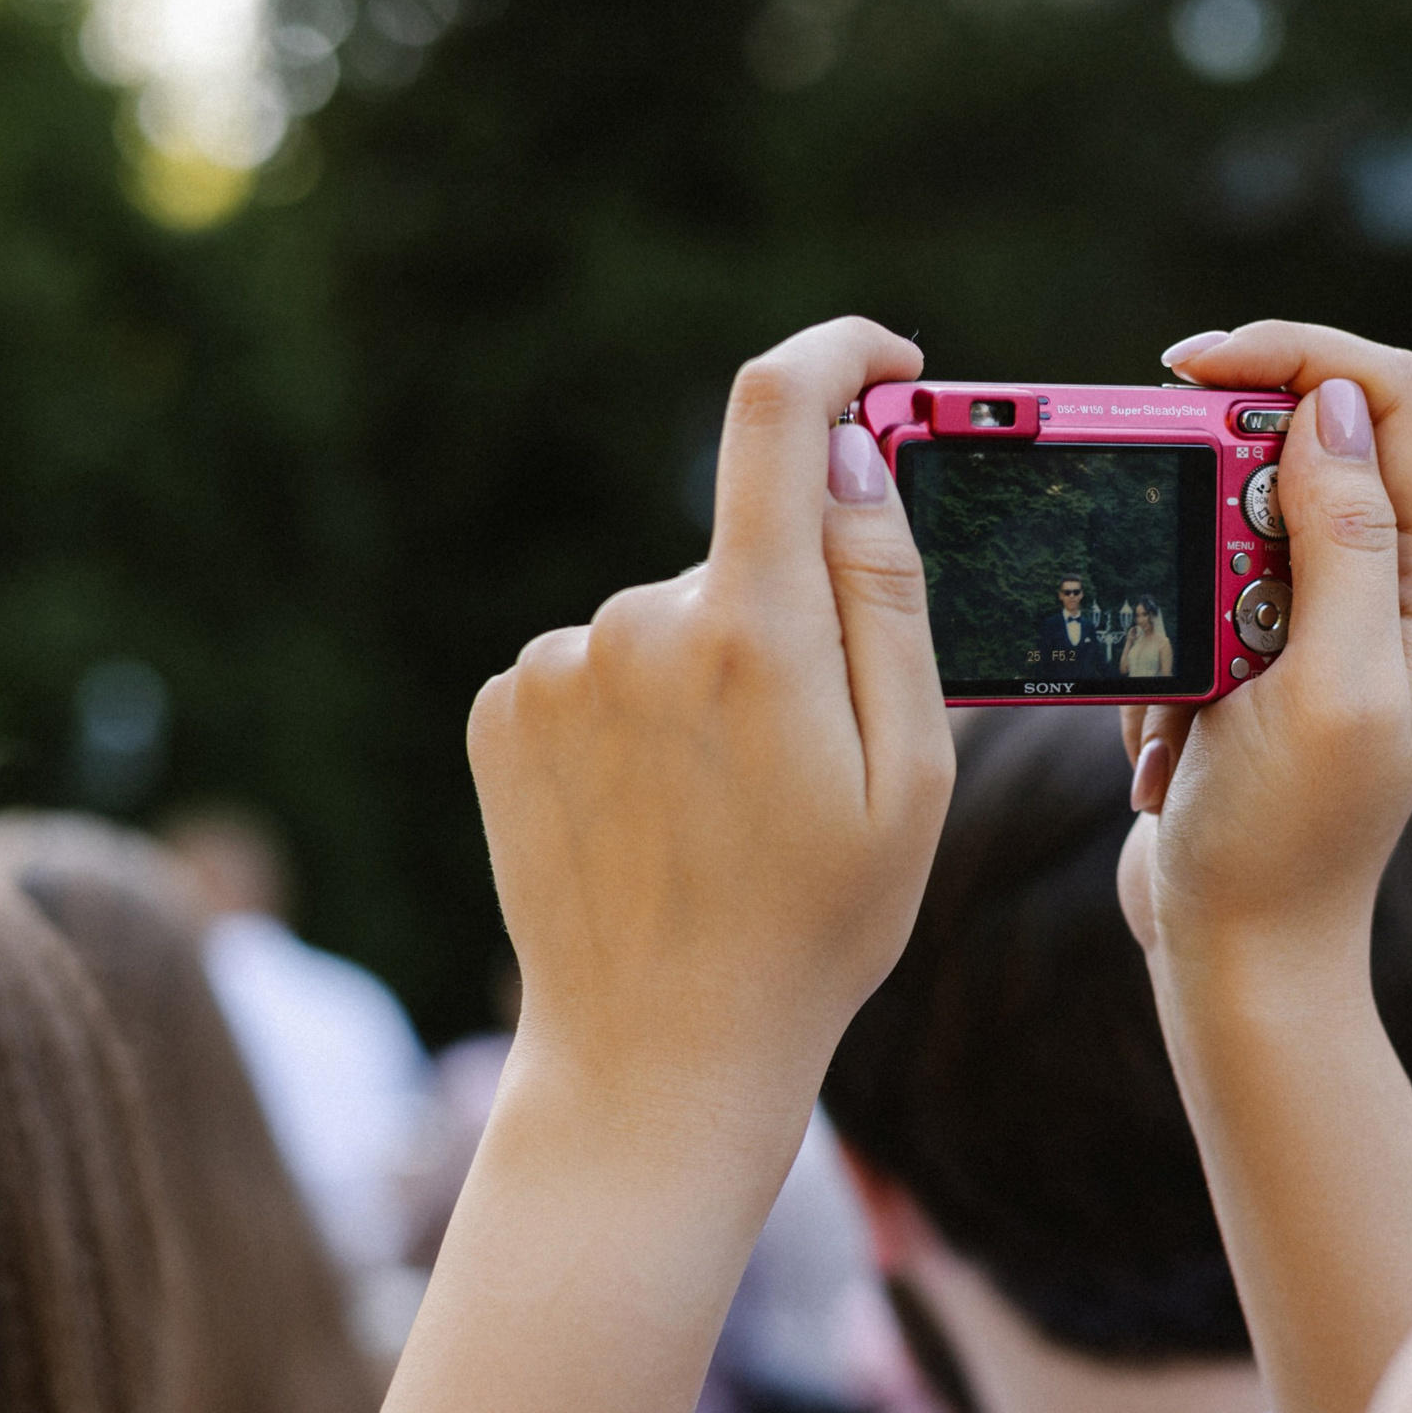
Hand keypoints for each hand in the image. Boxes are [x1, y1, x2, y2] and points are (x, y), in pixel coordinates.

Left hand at [466, 316, 953, 1166]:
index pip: (778, 410)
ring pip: (673, 611)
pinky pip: (601, 662)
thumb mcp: (911, 776)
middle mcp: (635, 624)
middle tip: (817, 752)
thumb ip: (888, 600)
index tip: (888, 363)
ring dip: (716, 668)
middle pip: (743, 544)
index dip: (839, 355)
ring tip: (728, 805)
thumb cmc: (814, 926)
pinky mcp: (500, 709)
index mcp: (752, 633)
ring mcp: (553, 667)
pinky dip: (643, 706)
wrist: (655, 1057)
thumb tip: (855, 457)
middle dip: (796, 608)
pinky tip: (658, 807)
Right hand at [1119, 322, 1411, 996]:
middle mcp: (1398, 579)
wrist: (1242, 953)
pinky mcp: (1260, 651)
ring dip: (1179, 588)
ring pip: (1229, 514)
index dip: (1295, 355)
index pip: (1392, 393)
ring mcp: (1326, 615)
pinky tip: (1175, 734)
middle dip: (1212, 491)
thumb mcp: (1327, 684)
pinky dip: (1164, 642)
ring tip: (1184, 694)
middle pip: (1304, 437)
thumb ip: (1341, 539)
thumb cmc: (1293, 840)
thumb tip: (1334, 404)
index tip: (1188, 367)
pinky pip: (1191, 589)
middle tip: (1169, 564)